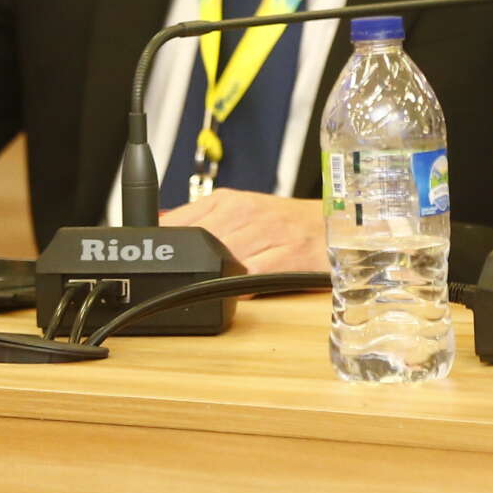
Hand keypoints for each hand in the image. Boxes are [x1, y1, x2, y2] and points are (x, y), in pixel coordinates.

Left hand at [160, 189, 327, 273]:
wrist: (336, 225)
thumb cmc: (285, 223)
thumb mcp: (237, 211)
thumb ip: (196, 220)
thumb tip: (157, 225)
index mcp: (226, 201)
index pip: (177, 222)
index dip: (164, 247)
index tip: (156, 262)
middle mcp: (245, 212)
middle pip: (196, 244)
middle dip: (187, 266)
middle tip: (186, 282)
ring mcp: (268, 233)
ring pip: (221, 260)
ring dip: (213, 279)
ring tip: (216, 287)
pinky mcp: (288, 256)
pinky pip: (251, 277)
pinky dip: (239, 289)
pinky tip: (239, 292)